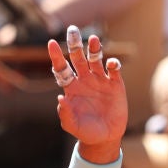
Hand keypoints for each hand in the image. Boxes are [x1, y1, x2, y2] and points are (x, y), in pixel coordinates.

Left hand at [48, 26, 126, 163]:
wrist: (104, 137)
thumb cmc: (85, 131)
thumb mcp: (72, 125)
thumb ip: (65, 113)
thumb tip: (60, 98)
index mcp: (71, 87)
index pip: (61, 68)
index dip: (56, 56)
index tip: (51, 43)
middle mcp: (84, 80)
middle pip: (78, 58)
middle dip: (75, 44)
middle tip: (72, 29)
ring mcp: (100, 80)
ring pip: (96, 59)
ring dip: (94, 49)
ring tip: (94, 39)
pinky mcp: (115, 84)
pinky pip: (114, 70)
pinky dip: (112, 65)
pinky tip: (111, 65)